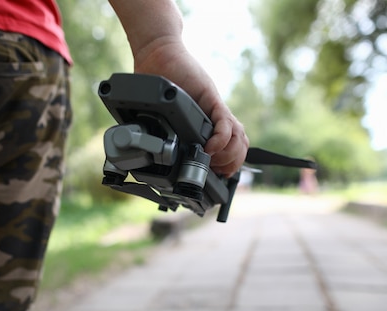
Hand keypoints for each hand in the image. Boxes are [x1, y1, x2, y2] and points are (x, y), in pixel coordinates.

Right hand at [133, 38, 248, 176]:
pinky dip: (222, 140)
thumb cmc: (159, 82)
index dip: (229, 166)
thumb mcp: (161, 115)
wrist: (158, 56)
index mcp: (205, 127)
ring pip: (239, 139)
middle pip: (240, 148)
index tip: (216, 177)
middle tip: (215, 170)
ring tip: (212, 159)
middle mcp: (214, 121)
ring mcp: (215, 112)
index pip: (230, 149)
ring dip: (229, 156)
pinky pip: (226, 124)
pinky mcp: (213, 101)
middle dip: (231, 165)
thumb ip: (160, 132)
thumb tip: (145, 153)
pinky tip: (210, 147)